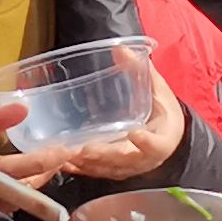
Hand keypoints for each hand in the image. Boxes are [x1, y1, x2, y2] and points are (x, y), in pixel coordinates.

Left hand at [0, 65, 188, 184]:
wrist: (167, 141)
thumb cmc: (162, 114)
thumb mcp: (159, 91)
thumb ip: (141, 72)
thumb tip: (121, 48)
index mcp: (160, 140)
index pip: (153, 144)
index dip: (145, 142)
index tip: (135, 134)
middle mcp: (141, 160)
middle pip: (119, 160)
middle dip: (100, 155)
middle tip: (82, 148)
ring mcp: (123, 169)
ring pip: (101, 169)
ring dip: (81, 163)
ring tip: (60, 154)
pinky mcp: (107, 171)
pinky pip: (89, 171)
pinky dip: (73, 167)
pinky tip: (54, 160)